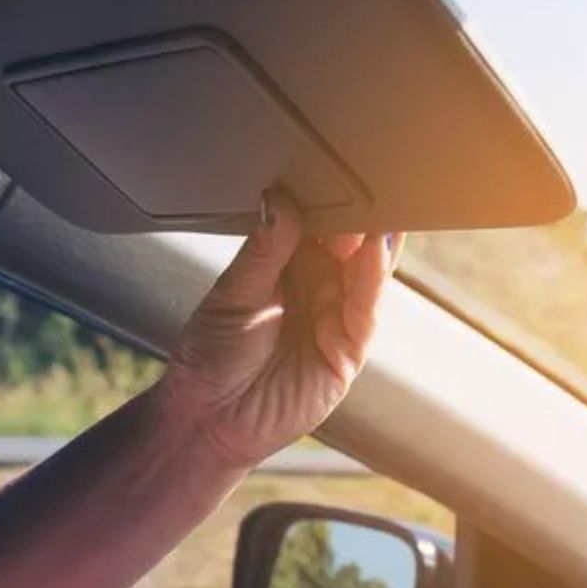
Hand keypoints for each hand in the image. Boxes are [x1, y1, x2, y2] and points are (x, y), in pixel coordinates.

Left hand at [156, 190, 403, 466]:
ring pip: (368, 273)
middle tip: (364, 180)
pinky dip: (374, 279)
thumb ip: (263, 250)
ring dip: (376, 240)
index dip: (329, 199)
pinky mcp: (349, 351)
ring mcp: (338, 319)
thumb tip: (279, 198)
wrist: (207, 419)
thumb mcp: (231, 295)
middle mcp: (320, 289)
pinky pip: (366, 310)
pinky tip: (374, 248)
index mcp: (289, 267)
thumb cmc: (211, 357)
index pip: (319, 226)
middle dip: (361, 215)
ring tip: (379, 206)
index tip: (334, 168)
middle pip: (352, 245)